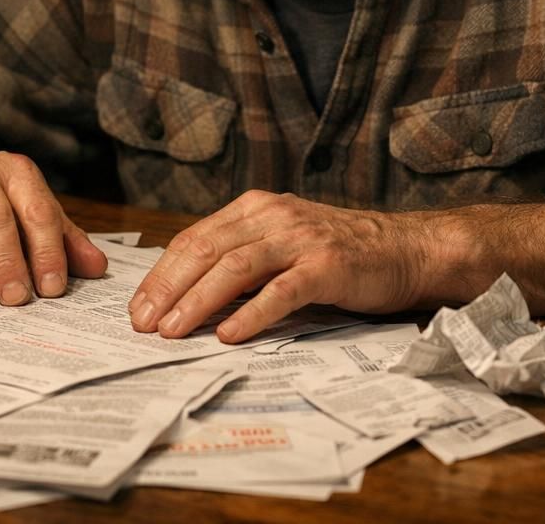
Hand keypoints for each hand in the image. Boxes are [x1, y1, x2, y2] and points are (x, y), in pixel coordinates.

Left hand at [128, 190, 427, 343]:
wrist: (406, 250)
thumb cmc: (340, 254)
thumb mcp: (282, 245)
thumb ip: (241, 259)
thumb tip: (186, 295)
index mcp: (255, 209)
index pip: (194, 239)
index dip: (162, 274)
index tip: (138, 308)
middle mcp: (273, 217)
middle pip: (206, 250)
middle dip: (168, 288)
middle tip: (143, 323)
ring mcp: (301, 240)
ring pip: (236, 267)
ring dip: (199, 301)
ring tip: (173, 331)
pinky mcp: (327, 267)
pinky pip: (281, 291)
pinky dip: (252, 314)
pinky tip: (229, 335)